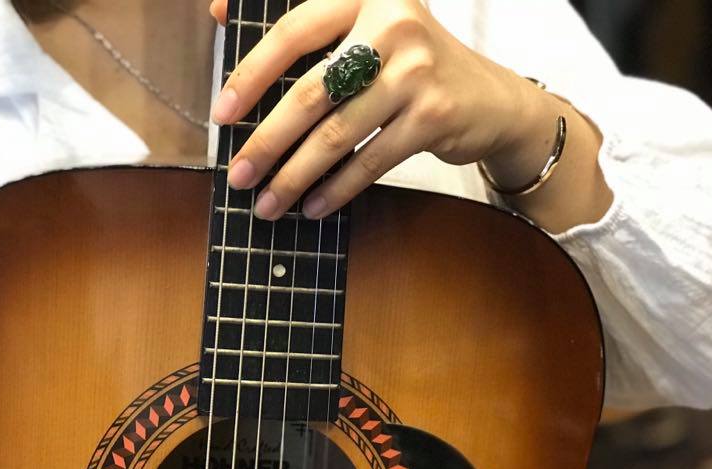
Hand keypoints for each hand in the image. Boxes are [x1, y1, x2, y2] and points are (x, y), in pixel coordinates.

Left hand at [209, 0, 551, 220]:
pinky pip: (368, 162)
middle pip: (311, 91)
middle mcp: (393, 23)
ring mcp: (416, 71)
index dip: (251, 73)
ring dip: (295, 176)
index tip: (222, 114)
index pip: (294, 31)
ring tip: (268, 203)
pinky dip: (336, 189)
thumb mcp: (367, 31)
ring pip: (337, 134)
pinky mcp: (432, 117)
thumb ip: (308, 29)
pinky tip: (312, 206)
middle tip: (238, 176)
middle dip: (267, 141)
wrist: (491, 101)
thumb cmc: (413, 66)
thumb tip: (220, 14)